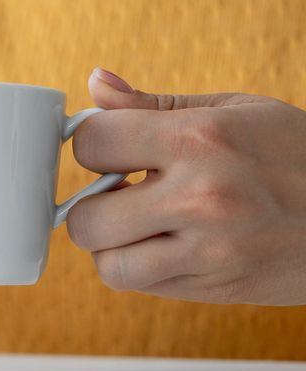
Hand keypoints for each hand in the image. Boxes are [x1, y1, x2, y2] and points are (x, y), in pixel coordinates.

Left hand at [67, 67, 305, 305]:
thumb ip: (152, 104)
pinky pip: (143, 286)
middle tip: (119, 193)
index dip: (92, 144)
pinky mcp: (219, 288)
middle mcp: (200, 198)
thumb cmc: (297, 151)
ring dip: (112, 246)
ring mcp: (210, 250)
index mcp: (200, 139)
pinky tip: (164, 244)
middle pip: (86, 219)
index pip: (92, 143)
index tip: (109, 147)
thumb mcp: (232, 110)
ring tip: (138, 224)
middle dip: (91, 204)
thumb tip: (95, 83)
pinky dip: (140, 268)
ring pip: (108, 265)